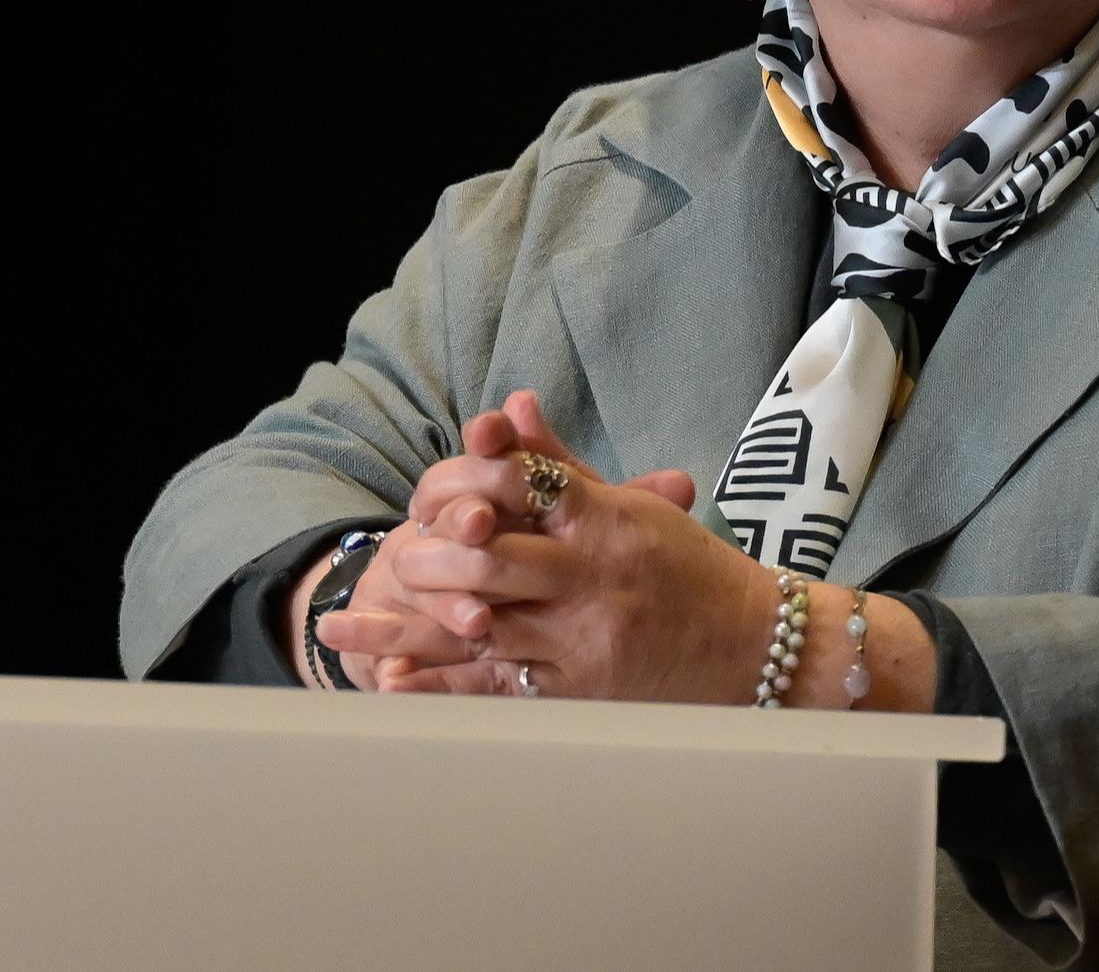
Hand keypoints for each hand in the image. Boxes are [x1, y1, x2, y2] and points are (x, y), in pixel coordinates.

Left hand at [375, 391, 772, 702]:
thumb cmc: (688, 570)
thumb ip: (559, 463)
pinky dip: (441, 687)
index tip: (424, 494)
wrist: (756, 646)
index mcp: (604, 521)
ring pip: (481, 627)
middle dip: (429, 560)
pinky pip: (499, 687)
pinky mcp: (580, 692)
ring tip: (342, 628)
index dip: (463, 482)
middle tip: (392, 559)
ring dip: (406, 629)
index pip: (520, 487)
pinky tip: (391, 685)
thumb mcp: (631, 507)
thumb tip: (507, 407)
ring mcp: (584, 640)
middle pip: (490, 561)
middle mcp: (591, 578)